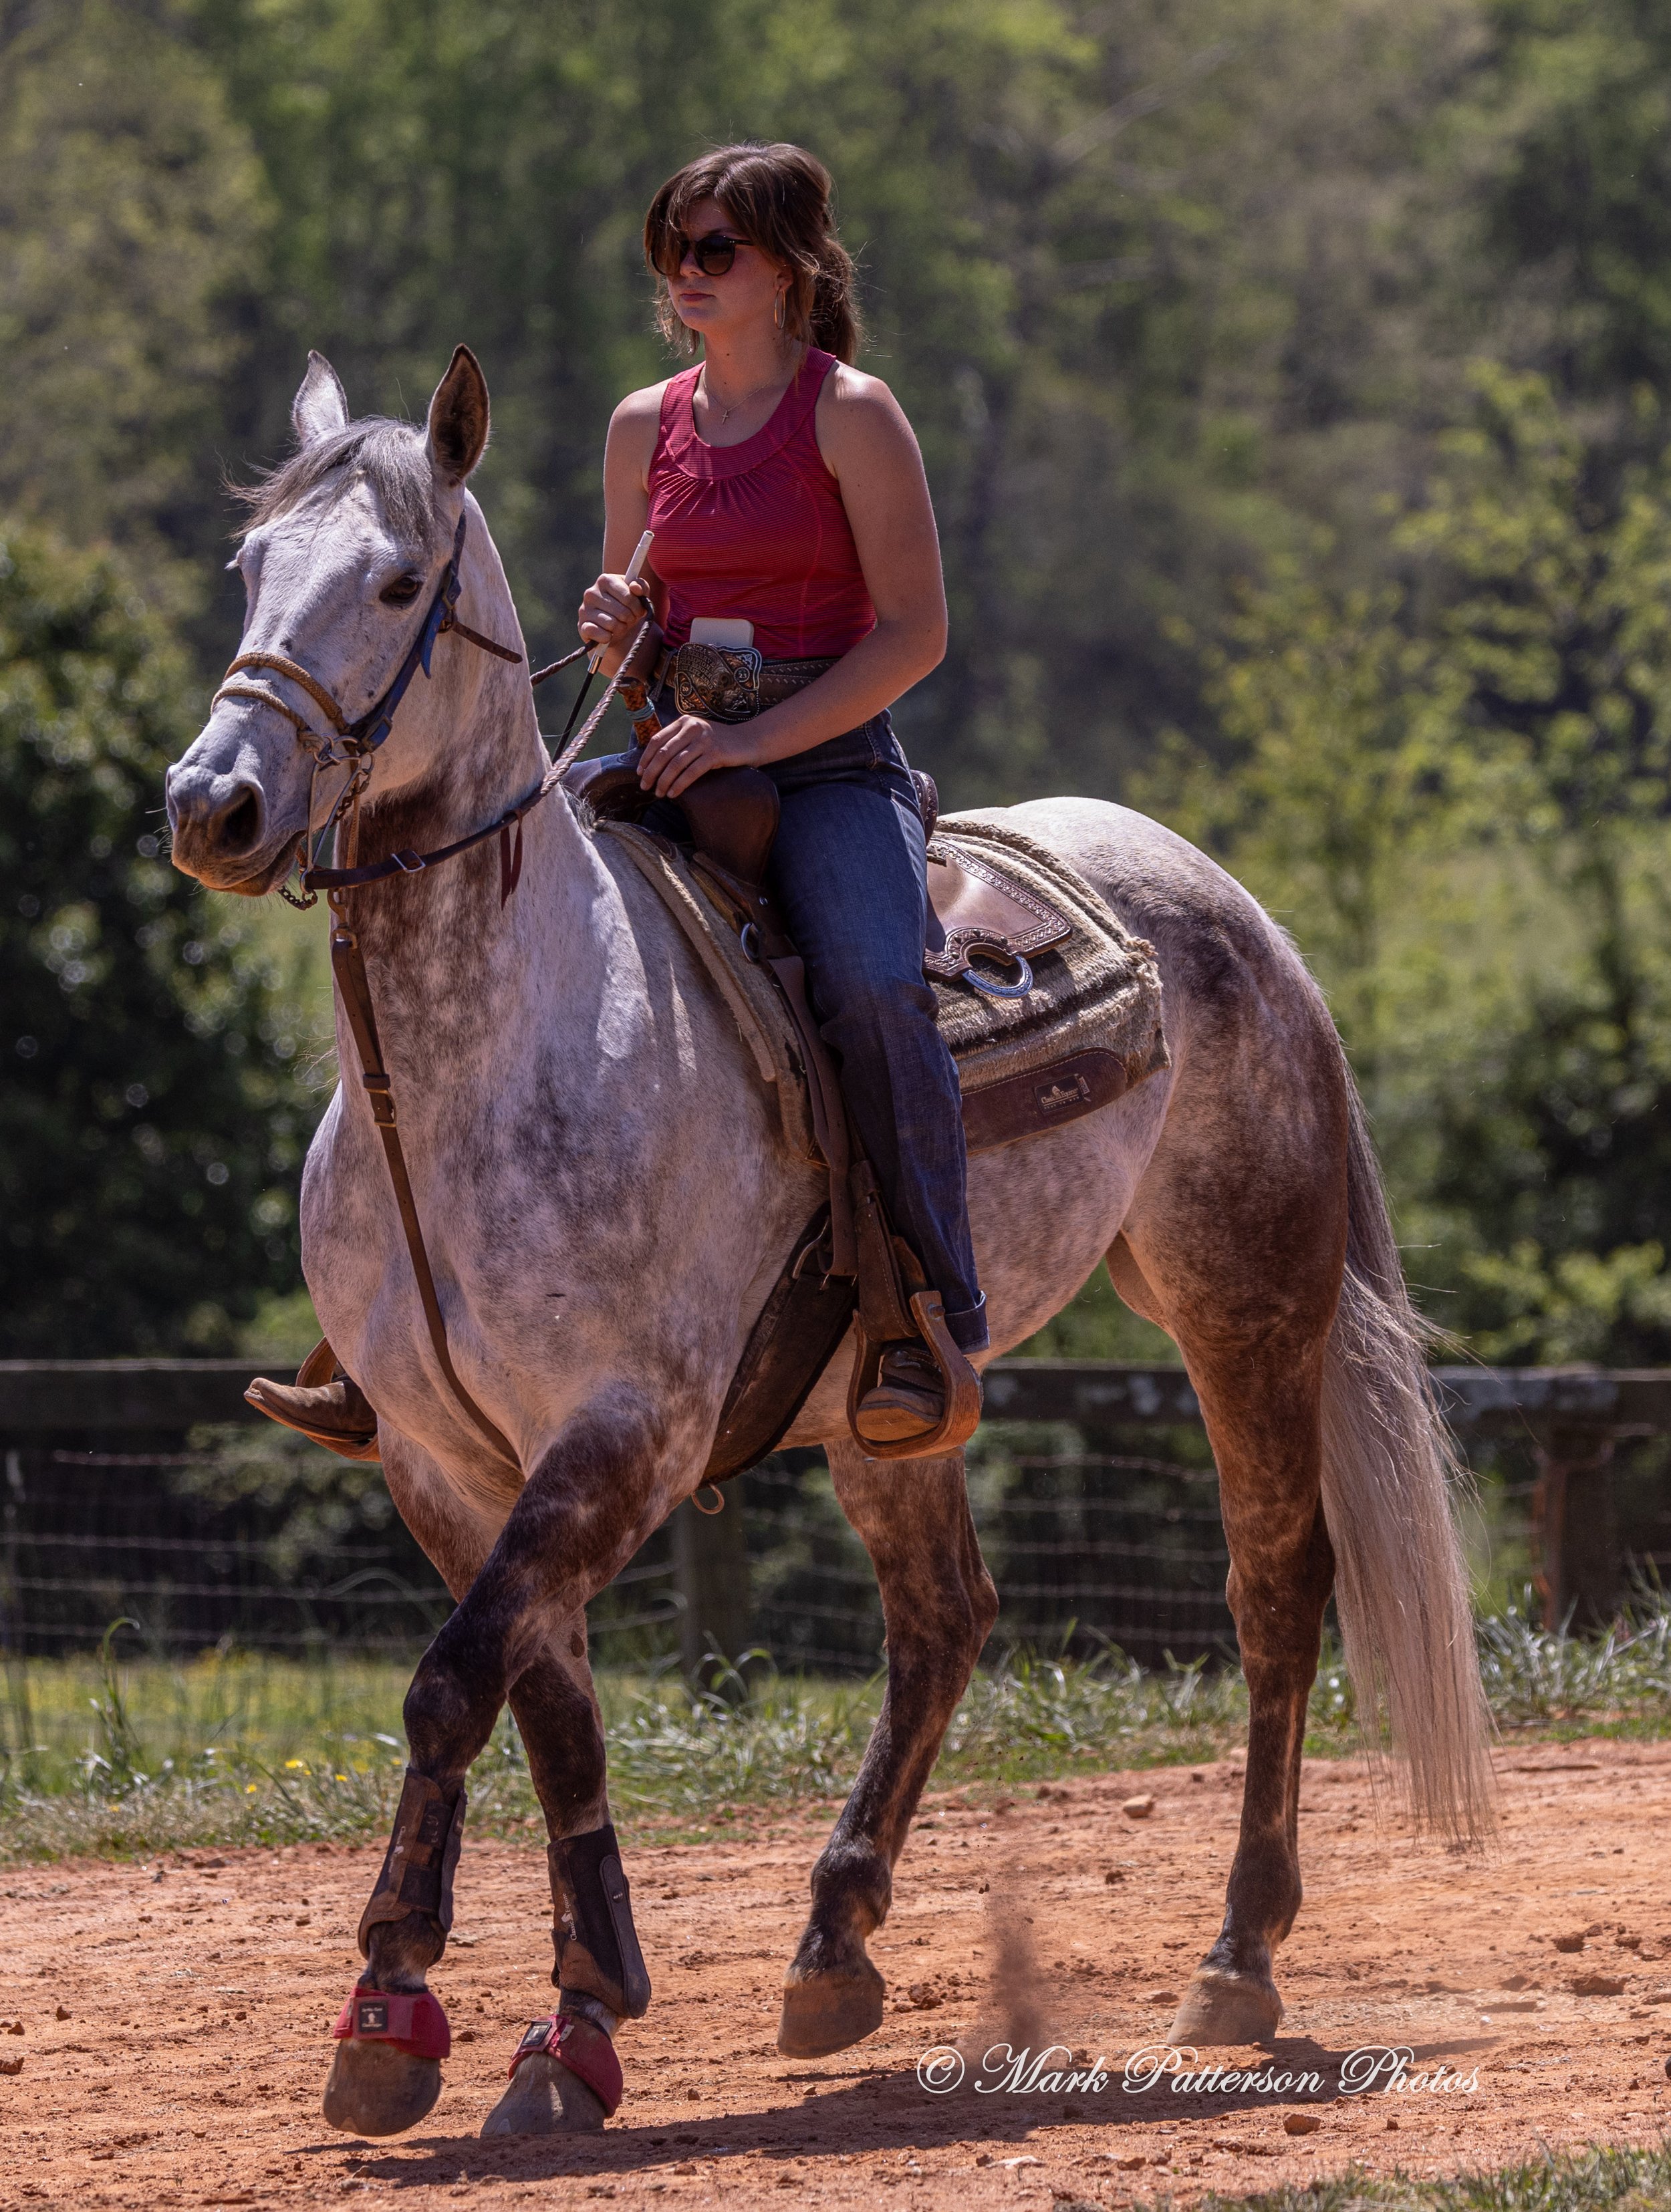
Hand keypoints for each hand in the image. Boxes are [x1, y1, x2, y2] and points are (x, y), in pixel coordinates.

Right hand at [577, 573, 650, 666]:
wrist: (617, 629)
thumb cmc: (628, 608)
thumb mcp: (639, 595)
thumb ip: (642, 586)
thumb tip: (635, 587)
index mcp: (605, 580)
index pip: (628, 596)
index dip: (637, 607)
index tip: (638, 610)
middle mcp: (591, 592)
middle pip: (621, 612)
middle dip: (630, 619)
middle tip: (628, 619)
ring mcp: (584, 609)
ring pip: (612, 624)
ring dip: (621, 628)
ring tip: (619, 625)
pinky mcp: (582, 627)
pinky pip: (601, 634)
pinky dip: (608, 637)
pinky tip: (609, 634)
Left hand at [636, 714, 753, 799]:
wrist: (749, 741)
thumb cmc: (720, 742)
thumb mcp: (697, 734)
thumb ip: (679, 740)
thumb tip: (654, 762)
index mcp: (684, 722)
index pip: (657, 740)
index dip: (646, 758)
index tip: (640, 772)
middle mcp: (692, 728)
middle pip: (664, 753)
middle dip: (651, 772)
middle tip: (645, 787)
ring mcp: (704, 740)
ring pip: (676, 764)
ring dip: (664, 781)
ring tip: (659, 793)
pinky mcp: (715, 754)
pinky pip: (691, 772)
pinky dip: (680, 784)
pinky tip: (674, 793)